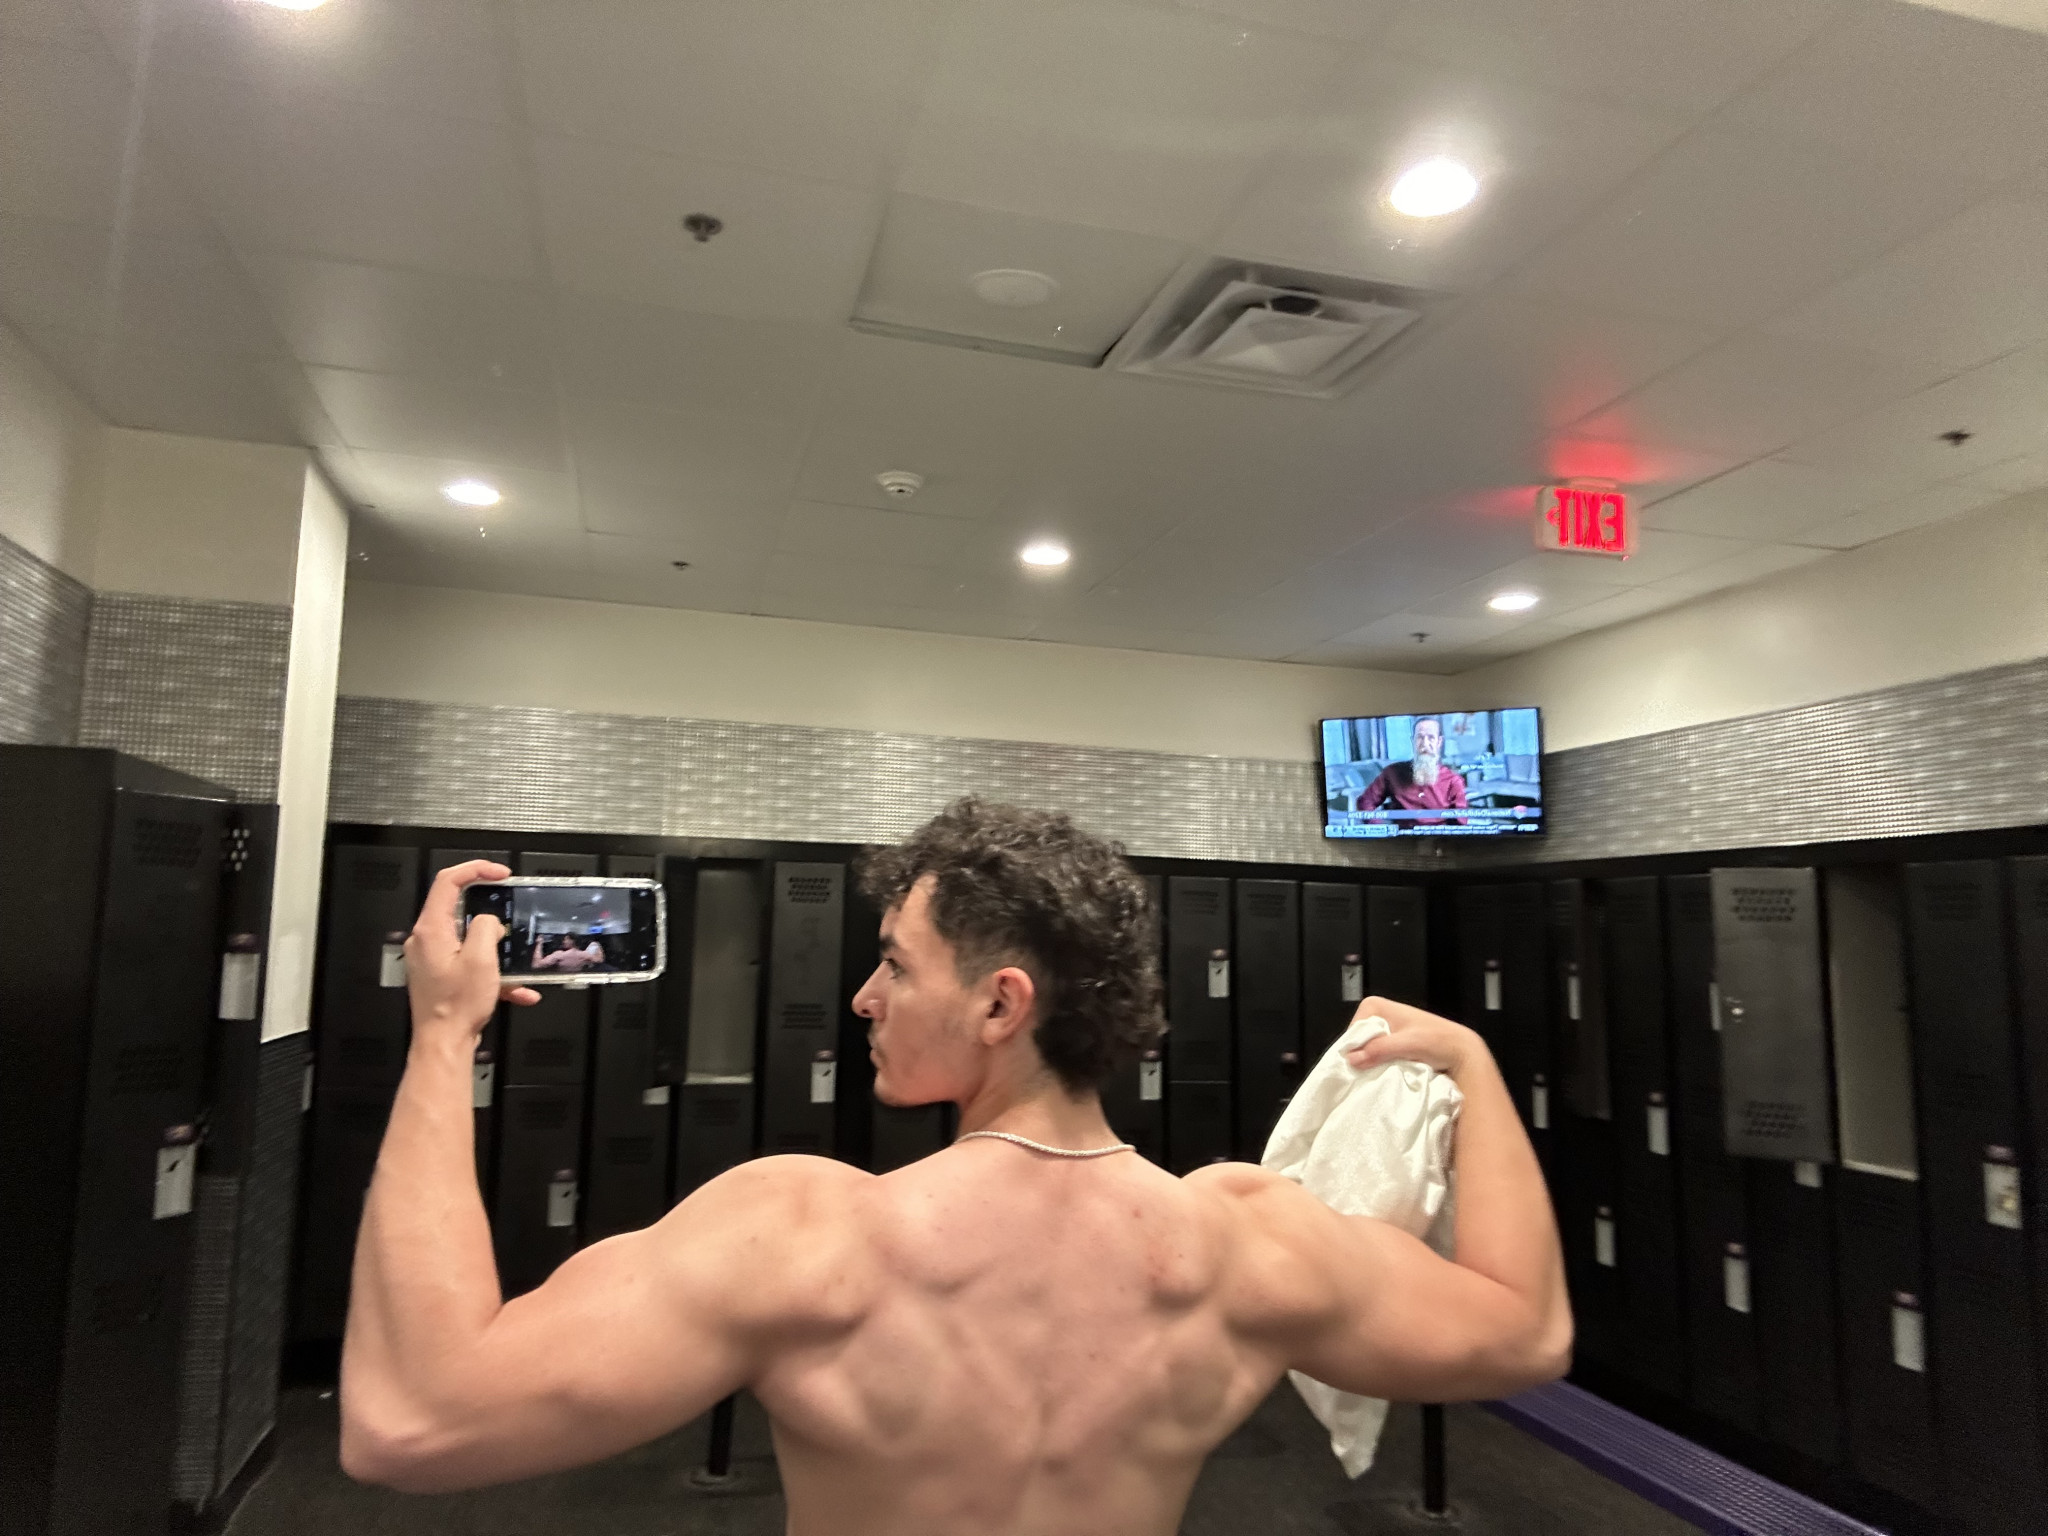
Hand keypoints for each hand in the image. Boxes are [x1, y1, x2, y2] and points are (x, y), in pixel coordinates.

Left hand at [403, 860, 539, 1044]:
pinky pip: (470, 963)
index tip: (500, 873)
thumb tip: (489, 921)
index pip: (448, 881)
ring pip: (468, 938)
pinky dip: (493, 972)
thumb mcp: (481, 958)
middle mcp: (426, 941)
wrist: (444, 1044)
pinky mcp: (441, 975)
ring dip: (496, 947)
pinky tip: (517, 990)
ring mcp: (432, 959)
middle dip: (491, 912)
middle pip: (458, 908)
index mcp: (431, 930)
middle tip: (511, 913)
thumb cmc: (456, 1006)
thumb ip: (486, 927)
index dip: (476, 869)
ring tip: (515, 960)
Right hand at [1340, 996, 1482, 1079]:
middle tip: (1377, 1069)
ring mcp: (1384, 1027)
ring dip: (1373, 1061)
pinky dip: (1380, 1063)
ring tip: (1386, 1070)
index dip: (1356, 1048)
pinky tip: (1390, 1070)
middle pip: (1357, 1040)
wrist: (1460, 1050)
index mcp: (1375, 1005)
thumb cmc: (1437, 1041)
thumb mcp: (1407, 1044)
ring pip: (1366, 1048)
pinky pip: (1376, 1053)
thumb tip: (1351, 1059)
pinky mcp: (1392, 1041)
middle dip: (1364, 1055)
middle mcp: (1377, 1013)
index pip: (1351, 1031)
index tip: (1367, 1063)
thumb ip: (1379, 1049)